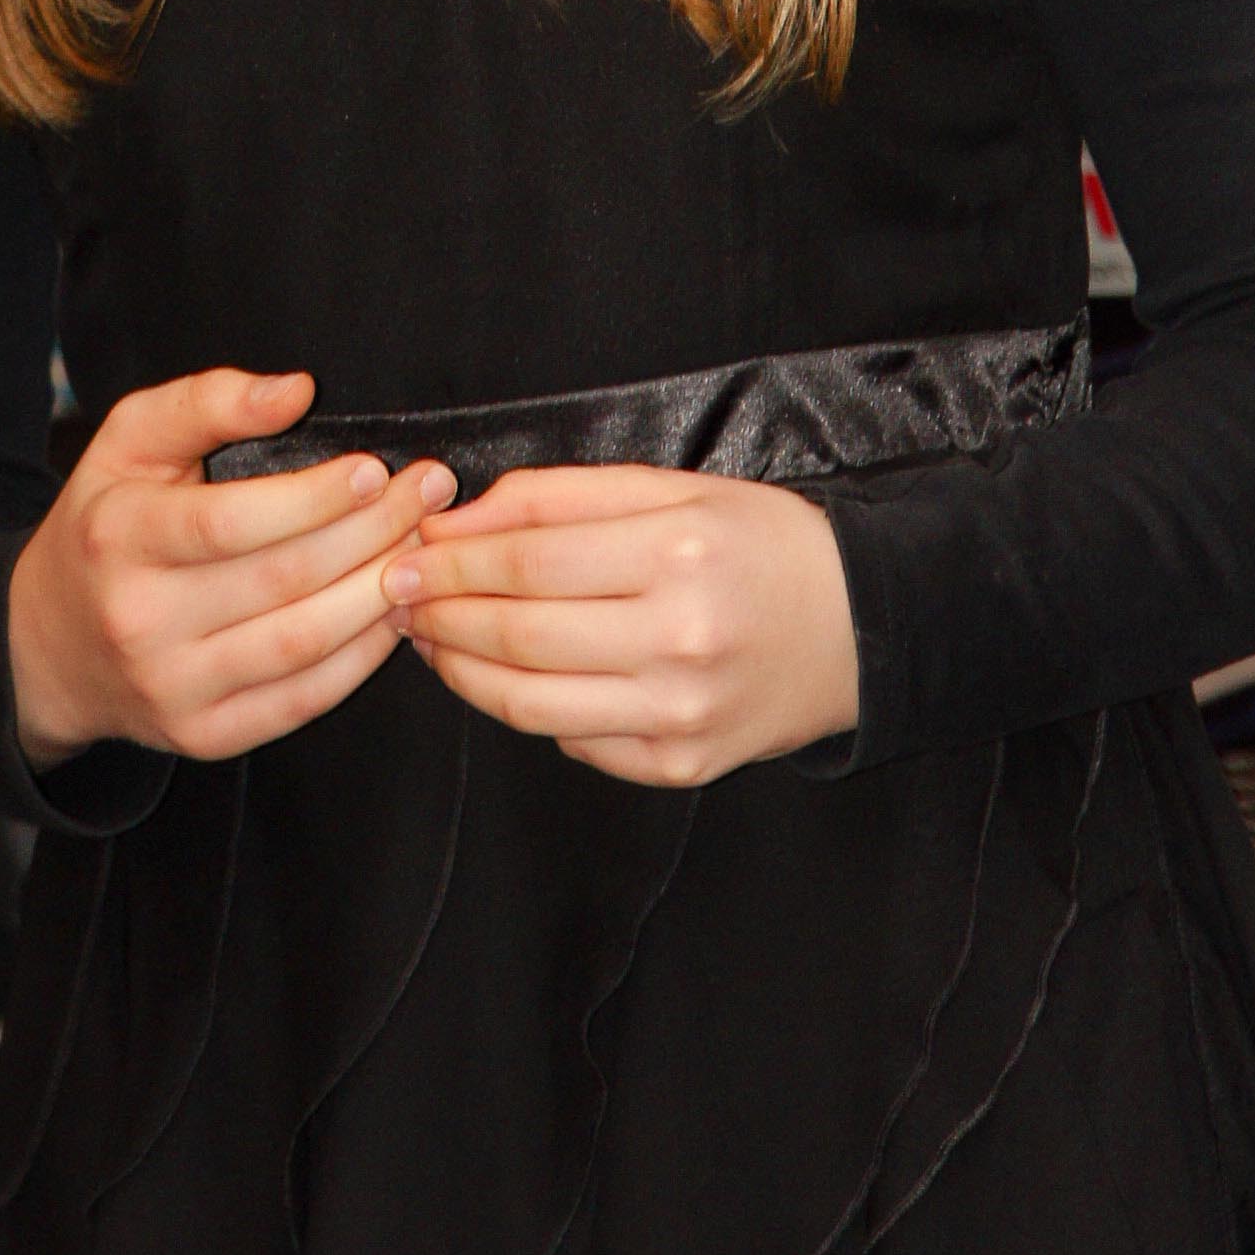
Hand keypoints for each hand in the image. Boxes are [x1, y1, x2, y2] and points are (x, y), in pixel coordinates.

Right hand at [8, 367, 458, 770]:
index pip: (230, 522)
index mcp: (118, 537)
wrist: (49, 646)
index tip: (375, 468)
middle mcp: (139, 621)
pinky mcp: (203, 736)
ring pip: (302, 643)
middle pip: (281, 580)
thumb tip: (297, 390)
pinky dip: (362, 658)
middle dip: (371, 532)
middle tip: (428, 493)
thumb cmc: (107, 524)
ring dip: (379, 594)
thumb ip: (207, 402)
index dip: (314, 497)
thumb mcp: (128, 441)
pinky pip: (302, 700)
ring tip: (422, 548)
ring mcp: (171, 689)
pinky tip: (393, 612)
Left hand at [386, 467, 858, 784]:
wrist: (860, 628)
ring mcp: (680, 714)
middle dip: (439, 614)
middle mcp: (680, 641)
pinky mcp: (680, 765)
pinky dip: (521, 708)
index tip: (405, 553)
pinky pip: (572, 740)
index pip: (528, 563)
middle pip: (518, 635)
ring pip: (529, 702)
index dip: (451, 561)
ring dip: (459, 669)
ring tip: (429, 637)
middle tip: (395, 594)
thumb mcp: (675, 489)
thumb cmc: (762, 546)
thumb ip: (560, 497)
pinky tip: (496, 676)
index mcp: (680, 553)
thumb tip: (458, 518)